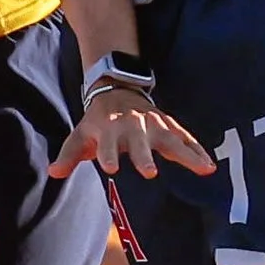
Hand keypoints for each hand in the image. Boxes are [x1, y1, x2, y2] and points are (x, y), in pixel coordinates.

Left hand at [51, 89, 215, 182]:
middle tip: (150, 172)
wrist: (117, 91)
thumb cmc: (98, 121)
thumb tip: (54, 173)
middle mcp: (133, 126)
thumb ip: (70, 155)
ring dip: (186, 153)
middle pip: (140, 142)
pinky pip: (186, 138)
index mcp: (110, 128)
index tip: (109, 167)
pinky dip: (198, 150)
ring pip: (171, 138)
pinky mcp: (169, 125)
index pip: (108, 144)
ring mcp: (154, 124)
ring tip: (202, 168)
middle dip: (144, 155)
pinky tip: (210, 166)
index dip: (108, 154)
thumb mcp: (80, 134)